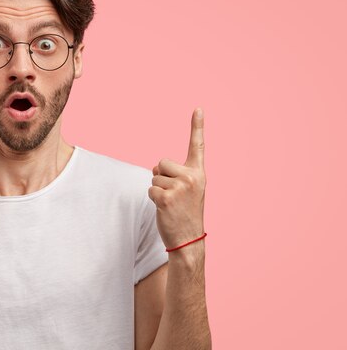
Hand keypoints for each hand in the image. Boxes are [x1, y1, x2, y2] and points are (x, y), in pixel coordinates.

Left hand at [148, 108, 205, 250]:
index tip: (198, 108)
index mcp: (199, 173)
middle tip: (173, 196)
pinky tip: (165, 209)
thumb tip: (156, 169)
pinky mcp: (166, 197)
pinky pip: (149, 189)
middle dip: (161, 177)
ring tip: (171, 204)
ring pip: (154, 177)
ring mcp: (180, 187)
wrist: (188, 240)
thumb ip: (176, 175)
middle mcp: (192, 177)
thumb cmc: (185, 213)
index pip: (197, 146)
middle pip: (161, 163)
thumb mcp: (187, 190)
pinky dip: (153, 199)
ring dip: (157, 191)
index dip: (197, 126)